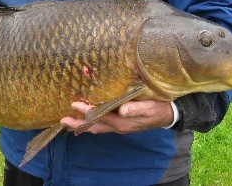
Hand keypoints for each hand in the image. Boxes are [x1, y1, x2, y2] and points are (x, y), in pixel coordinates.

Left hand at [60, 100, 174, 133]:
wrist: (169, 114)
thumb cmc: (159, 108)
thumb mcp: (149, 107)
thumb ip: (136, 109)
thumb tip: (121, 109)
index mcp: (123, 122)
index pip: (100, 116)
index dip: (87, 110)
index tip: (74, 104)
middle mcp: (119, 126)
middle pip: (94, 126)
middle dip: (78, 123)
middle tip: (62, 120)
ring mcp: (120, 126)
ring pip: (97, 126)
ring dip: (83, 124)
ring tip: (69, 122)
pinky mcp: (121, 122)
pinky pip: (103, 125)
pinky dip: (92, 122)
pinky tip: (87, 119)